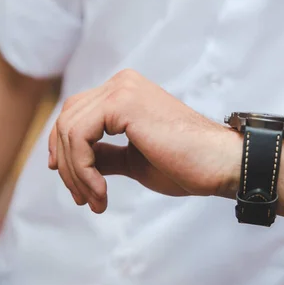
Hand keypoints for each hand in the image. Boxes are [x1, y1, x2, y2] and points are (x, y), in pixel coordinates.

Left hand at [48, 69, 240, 212]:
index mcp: (126, 92)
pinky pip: (79, 137)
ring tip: (96, 201)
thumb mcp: (134, 160)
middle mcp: (122, 83)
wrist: (218, 164)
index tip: (73, 183)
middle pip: (67, 121)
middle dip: (68, 165)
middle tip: (84, 200)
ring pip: (68, 131)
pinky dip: (82, 170)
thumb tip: (74, 162)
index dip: (64, 150)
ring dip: (76, 174)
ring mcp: (121, 89)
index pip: (77, 115)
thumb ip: (105, 154)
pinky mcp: (122, 102)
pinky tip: (101, 192)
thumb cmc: (186, 165)